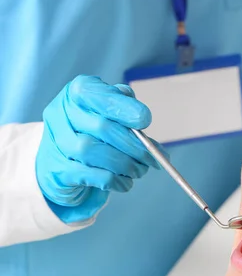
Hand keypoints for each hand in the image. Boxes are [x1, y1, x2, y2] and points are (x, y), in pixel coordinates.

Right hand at [36, 75, 162, 222]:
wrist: (65, 164)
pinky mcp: (57, 170)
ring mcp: (55, 142)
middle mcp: (60, 113)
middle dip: (133, 145)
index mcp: (77, 93)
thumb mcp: (113, 115)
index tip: (145, 120)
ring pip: (91, 150)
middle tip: (151, 158)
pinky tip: (125, 183)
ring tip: (139, 171)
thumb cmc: (96, 133)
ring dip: (124, 164)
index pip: (96, 94)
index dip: (123, 107)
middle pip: (100, 126)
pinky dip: (113, 180)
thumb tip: (147, 129)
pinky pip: (88, 174)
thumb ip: (129, 116)